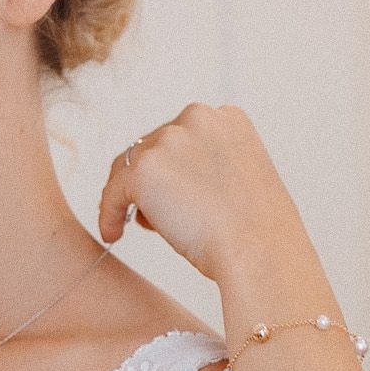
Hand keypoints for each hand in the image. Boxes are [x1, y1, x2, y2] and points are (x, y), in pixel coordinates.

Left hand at [97, 104, 305, 284]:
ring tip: (143, 228)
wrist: (260, 253)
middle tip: (154, 217)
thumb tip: (172, 182)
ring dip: (136, 197)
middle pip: (153, 146)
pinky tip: (112, 234)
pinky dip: (109, 213)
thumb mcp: (244, 180)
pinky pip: (113, 192)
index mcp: (228, 118)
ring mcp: (169, 140)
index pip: (183, 136)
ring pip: (132, 168)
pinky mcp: (144, 169)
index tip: (174, 192)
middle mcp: (198, 117)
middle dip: (152, 181)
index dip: (174, 166)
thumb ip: (211, 167)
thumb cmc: (259, 232)